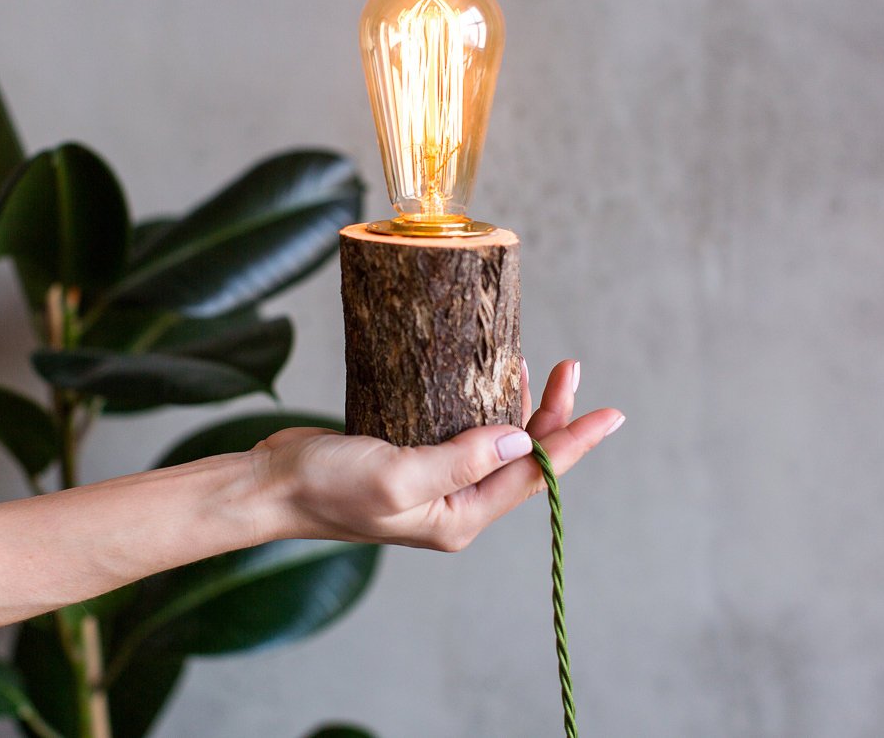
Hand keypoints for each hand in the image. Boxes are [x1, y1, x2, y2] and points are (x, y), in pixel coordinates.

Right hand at [254, 360, 623, 550]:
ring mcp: (436, 481)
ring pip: (500, 443)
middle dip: (554, 416)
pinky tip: (492, 375)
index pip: (533, 477)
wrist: (271, 484)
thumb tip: (521, 443)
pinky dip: (486, 403)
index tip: (612, 412)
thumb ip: (461, 461)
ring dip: (523, 407)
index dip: (575, 441)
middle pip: (524, 459)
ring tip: (542, 366)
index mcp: (459, 517)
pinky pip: (468, 430)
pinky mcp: (415, 455)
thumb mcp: (398, 476)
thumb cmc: (326, 486)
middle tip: (572, 367)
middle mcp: (455, 503)